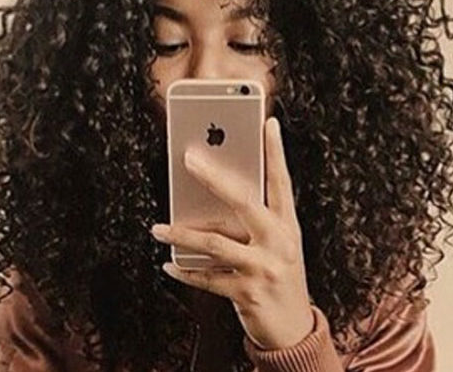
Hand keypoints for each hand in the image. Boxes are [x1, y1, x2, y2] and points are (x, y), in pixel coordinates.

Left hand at [150, 117, 314, 349]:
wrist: (294, 329)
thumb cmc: (279, 277)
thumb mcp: (277, 245)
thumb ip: (254, 222)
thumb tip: (213, 196)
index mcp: (287, 226)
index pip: (281, 181)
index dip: (275, 151)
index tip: (266, 122)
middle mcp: (279, 242)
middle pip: (244, 201)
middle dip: (214, 177)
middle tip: (188, 158)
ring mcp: (264, 268)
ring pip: (215, 242)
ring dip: (181, 234)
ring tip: (158, 229)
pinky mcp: (248, 294)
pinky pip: (207, 278)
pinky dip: (185, 271)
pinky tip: (169, 264)